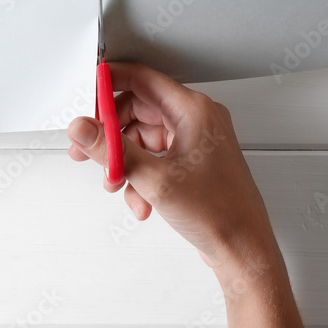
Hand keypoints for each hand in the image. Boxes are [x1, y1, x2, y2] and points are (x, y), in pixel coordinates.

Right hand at [66, 62, 307, 327]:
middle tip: (89, 149)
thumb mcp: (154, 179)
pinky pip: (154, 157)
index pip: (141, 78)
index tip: (86, 97)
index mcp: (194, 109)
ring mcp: (194, 141)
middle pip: (138, 109)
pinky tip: (140, 199)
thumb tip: (84, 130)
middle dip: (111, 134)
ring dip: (124, 161)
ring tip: (117, 182)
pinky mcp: (191, 161)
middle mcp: (196, 119)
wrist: (242, 249)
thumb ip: (112, 150)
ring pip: (142, 137)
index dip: (108, 84)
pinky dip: (140, 175)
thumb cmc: (219, 212)